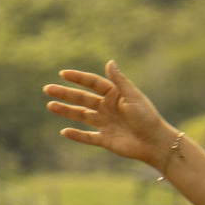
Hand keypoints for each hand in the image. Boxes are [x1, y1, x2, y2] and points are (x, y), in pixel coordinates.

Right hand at [45, 61, 175, 167]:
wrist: (155, 142)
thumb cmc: (147, 118)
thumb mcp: (133, 97)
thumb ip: (119, 81)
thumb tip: (109, 62)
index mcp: (115, 95)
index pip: (93, 84)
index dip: (78, 78)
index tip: (63, 73)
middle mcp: (108, 108)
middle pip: (83, 99)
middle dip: (65, 94)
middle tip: (48, 89)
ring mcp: (105, 124)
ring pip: (82, 116)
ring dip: (66, 111)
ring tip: (51, 106)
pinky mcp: (106, 140)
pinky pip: (88, 137)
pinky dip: (76, 135)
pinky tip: (64, 131)